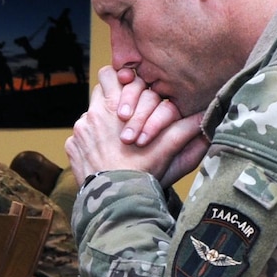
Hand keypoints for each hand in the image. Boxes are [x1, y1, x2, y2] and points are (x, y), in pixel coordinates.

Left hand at [66, 67, 205, 184]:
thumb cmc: (142, 174)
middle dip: (112, 98)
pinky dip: (91, 141)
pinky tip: (104, 153)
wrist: (115, 202)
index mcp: (113, 106)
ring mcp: (79, 132)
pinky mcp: (72, 147)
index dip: (122, 80)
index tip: (130, 90)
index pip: (111, 74)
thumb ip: (184, 129)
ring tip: (117, 137)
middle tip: (126, 112)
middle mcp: (91, 115)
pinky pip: (80, 136)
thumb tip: (204, 116)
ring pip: (89, 114)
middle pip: (99, 90)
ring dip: (102, 121)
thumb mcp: (167, 149)